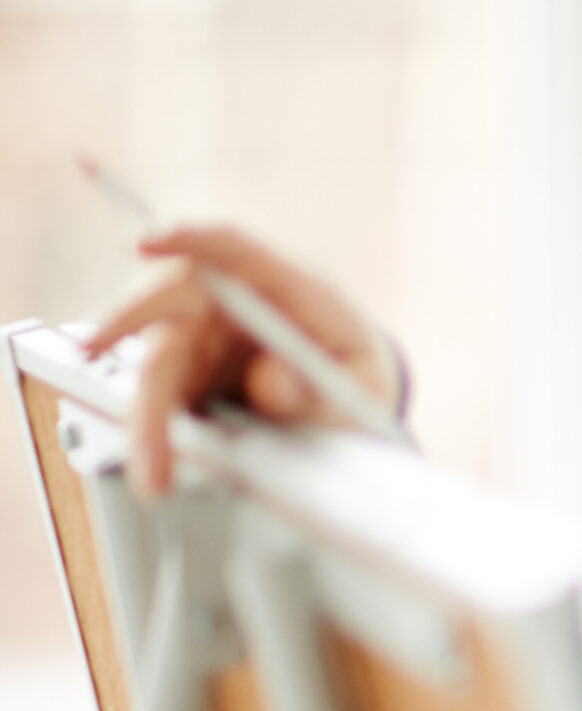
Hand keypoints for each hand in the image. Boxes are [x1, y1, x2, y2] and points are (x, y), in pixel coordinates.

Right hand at [82, 225, 399, 495]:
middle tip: (93, 346)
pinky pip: (158, 400)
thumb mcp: (359, 386)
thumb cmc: (354, 377)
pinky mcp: (182, 376)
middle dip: (126, 320)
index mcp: (283, 286)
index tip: (147, 242)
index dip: (188, 239)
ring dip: (146, 415)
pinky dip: (154, 434)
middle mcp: (227, 303)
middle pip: (167, 300)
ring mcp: (198, 337)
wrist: (346, 400)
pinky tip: (158, 468)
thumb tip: (272, 381)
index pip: (231, 248)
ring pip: (153, 363)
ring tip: (155, 472)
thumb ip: (319, 385)